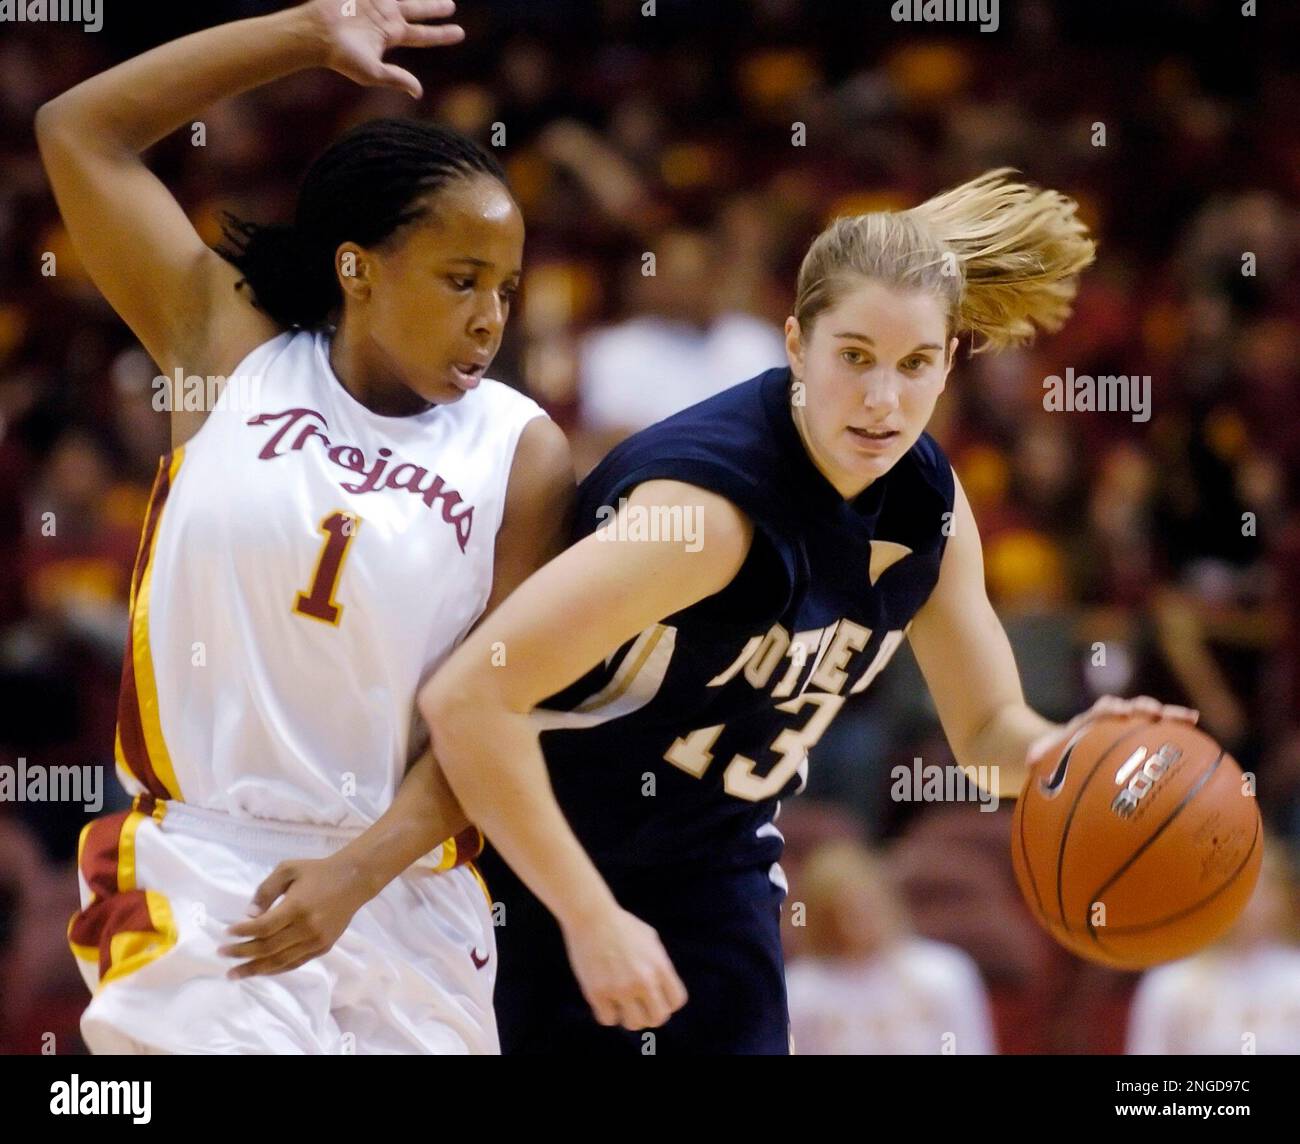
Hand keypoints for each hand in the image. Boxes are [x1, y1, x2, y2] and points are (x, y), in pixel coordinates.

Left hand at [218, 856, 372, 977]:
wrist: (354, 879)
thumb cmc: (318, 871)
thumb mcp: (288, 869)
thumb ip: (266, 890)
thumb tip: (249, 915)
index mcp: (297, 906)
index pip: (263, 928)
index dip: (242, 933)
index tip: (225, 933)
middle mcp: (307, 928)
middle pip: (268, 948)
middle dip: (242, 953)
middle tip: (222, 955)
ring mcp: (316, 940)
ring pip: (280, 961)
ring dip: (255, 969)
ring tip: (234, 973)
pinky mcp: (323, 947)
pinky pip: (294, 963)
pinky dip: (275, 969)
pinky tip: (260, 970)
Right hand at [306, 0, 464, 98]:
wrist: (316, 32)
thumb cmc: (341, 56)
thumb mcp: (373, 72)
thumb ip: (397, 78)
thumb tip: (419, 92)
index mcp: (391, 36)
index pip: (423, 36)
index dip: (442, 34)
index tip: (460, 33)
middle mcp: (386, 17)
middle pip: (418, 11)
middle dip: (435, 8)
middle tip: (451, 6)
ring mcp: (375, 1)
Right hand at [560, 906, 687, 1030]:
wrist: (591, 915)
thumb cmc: (621, 925)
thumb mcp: (650, 939)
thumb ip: (659, 964)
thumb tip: (663, 990)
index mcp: (659, 965)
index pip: (676, 1001)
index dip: (666, 1001)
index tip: (654, 995)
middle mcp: (643, 980)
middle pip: (658, 1018)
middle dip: (649, 1014)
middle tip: (638, 1004)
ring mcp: (620, 988)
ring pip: (634, 1023)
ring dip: (628, 1016)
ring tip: (620, 1001)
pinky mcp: (597, 992)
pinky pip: (608, 1019)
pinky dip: (607, 1012)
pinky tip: (604, 998)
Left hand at [1026, 694, 1199, 773]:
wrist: (1058, 749)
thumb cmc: (1052, 752)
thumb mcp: (1042, 753)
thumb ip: (1038, 754)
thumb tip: (1030, 760)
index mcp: (1090, 722)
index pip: (1103, 710)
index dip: (1111, 709)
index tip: (1119, 712)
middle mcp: (1112, 720)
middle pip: (1133, 708)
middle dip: (1146, 707)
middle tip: (1159, 713)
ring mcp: (1129, 728)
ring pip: (1152, 719)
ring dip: (1170, 717)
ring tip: (1191, 720)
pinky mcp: (1140, 739)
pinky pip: (1161, 737)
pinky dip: (1178, 737)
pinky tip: (1198, 745)